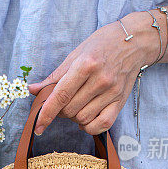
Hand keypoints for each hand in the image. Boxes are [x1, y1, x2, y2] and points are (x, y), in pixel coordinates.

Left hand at [27, 10, 160, 135]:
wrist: (135, 41)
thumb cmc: (102, 45)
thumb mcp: (76, 54)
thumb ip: (54, 76)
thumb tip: (32, 90)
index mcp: (86, 64)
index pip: (61, 95)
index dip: (46, 113)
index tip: (37, 126)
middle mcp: (100, 80)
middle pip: (70, 109)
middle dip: (60, 110)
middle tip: (63, 100)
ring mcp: (112, 92)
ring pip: (83, 118)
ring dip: (74, 117)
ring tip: (76, 104)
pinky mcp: (121, 101)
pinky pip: (102, 125)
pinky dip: (90, 127)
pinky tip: (86, 119)